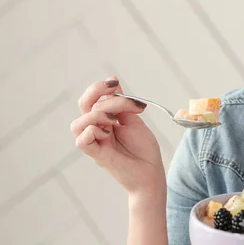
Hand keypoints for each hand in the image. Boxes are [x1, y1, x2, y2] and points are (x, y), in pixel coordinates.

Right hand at [71, 76, 165, 196]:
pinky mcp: (96, 155)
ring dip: (97, 115)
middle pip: (82, 106)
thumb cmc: (144, 149)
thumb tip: (113, 82)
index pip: (93, 99)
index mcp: (106, 120)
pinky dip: (93, 130)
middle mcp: (97, 130)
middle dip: (95, 92)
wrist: (151, 173)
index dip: (100, 88)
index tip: (115, 82)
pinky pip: (81, 140)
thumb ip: (122, 105)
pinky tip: (109, 132)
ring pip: (78, 123)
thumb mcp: (134, 121)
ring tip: (115, 121)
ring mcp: (95, 142)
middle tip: (114, 90)